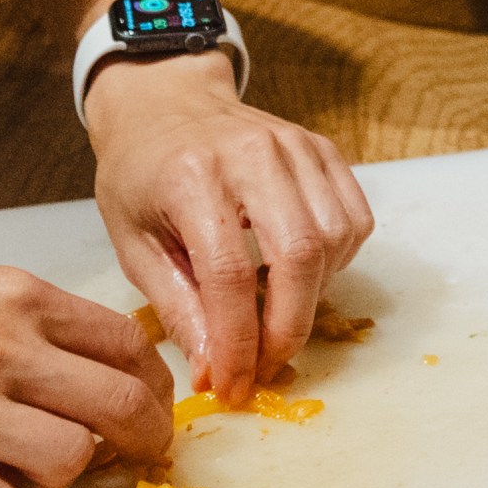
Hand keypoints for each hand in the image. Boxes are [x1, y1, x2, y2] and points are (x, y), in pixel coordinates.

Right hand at [0, 258, 173, 487]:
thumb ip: (17, 327)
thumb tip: (83, 377)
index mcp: (13, 296)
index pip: (129, 345)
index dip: (149, 389)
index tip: (142, 415)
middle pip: (125, 406)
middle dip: (138, 445)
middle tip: (126, 466)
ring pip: (71, 462)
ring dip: (55, 481)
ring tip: (12, 473)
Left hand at [84, 52, 374, 396]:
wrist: (165, 103)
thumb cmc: (139, 177)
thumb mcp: (134, 245)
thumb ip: (177, 306)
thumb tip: (215, 368)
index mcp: (191, 177)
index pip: (230, 275)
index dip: (237, 342)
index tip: (232, 384)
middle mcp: (252, 155)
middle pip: (299, 256)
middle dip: (288, 328)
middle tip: (265, 365)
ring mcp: (296, 146)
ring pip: (334, 240)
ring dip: (313, 297)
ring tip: (274, 314)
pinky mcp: (323, 149)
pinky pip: (353, 220)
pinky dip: (335, 261)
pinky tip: (297, 273)